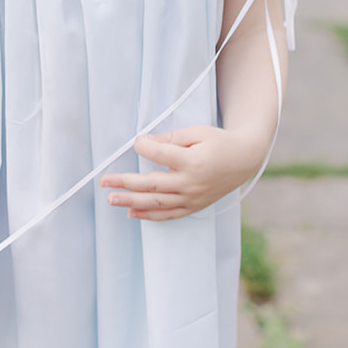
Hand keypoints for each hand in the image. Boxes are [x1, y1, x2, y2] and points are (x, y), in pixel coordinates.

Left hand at [100, 125, 265, 220]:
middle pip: (151, 184)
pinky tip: (131, 212)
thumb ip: (171, 139)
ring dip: (131, 201)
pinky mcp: (194, 207)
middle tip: (103, 180)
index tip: (135, 141)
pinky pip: (168, 215)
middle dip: (125, 182)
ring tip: (111, 199)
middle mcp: (190, 183)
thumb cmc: (219, 142)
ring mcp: (192, 198)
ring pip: (156, 203)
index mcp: (193, 161)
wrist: (244, 160)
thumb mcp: (197, 132)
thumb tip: (145, 142)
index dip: (143, 147)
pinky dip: (148, 215)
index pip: (159, 155)